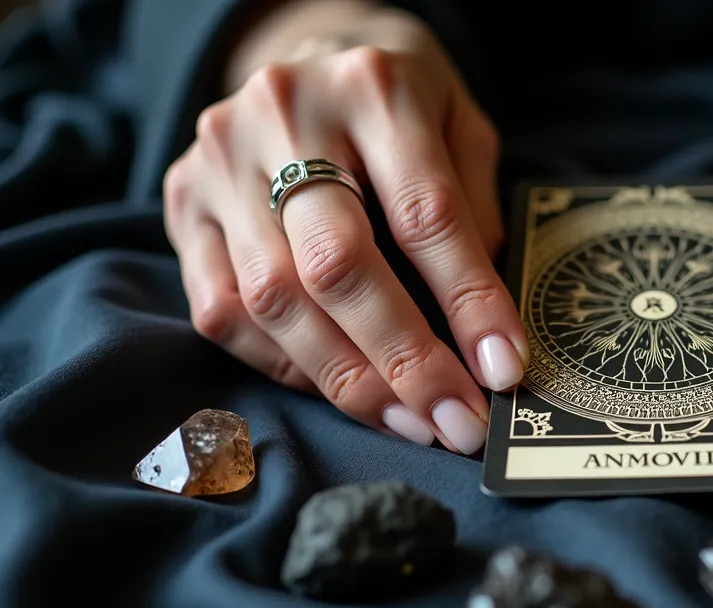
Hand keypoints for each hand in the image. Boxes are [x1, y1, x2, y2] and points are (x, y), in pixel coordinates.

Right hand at [163, 6, 524, 453]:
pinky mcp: (180, 203)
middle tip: (456, 423)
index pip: (425, 213)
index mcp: (374, 87)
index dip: (468, 301)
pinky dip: (288, 367)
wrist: (306, 51)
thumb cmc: (402, 103)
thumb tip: (486, 335)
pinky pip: (223, 312)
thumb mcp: (463, 128)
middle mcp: (285, 115)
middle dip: (404, 360)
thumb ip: (475, 213)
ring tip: (412, 423)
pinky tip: (344, 391)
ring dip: (348, 380)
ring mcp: (220, 160)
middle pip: (338, 264)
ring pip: (274, 299)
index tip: (504, 369)